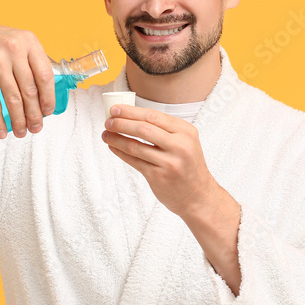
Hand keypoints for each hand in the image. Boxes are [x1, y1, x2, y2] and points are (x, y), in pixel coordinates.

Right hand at [0, 17, 54, 139]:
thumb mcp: (16, 40)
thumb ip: (31, 59)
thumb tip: (47, 88)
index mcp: (28, 41)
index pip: (45, 75)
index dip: (48, 97)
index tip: (48, 111)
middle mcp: (14, 51)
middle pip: (30, 90)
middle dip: (35, 114)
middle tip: (36, 127)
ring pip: (13, 99)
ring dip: (19, 120)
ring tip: (22, 132)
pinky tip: (2, 131)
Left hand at [101, 104, 218, 218]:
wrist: (198, 195)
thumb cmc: (188, 166)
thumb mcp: (185, 142)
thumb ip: (165, 130)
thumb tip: (132, 116)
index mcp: (186, 131)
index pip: (153, 116)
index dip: (131, 111)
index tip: (115, 109)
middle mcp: (179, 145)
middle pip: (143, 129)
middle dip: (121, 123)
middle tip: (108, 121)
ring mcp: (169, 162)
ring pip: (135, 146)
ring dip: (116, 139)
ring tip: (106, 134)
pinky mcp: (158, 176)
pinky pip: (134, 161)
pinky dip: (120, 152)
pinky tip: (113, 147)